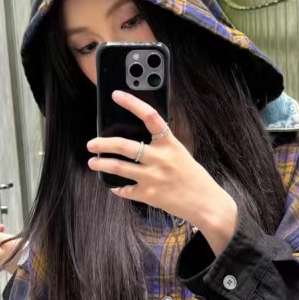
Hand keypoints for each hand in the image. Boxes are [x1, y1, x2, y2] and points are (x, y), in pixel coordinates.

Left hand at [0, 225, 21, 270]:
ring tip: (17, 241)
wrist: (33, 265)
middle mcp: (0, 262)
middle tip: (10, 235)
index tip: (0, 229)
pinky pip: (12, 255)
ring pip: (5, 250)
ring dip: (10, 243)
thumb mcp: (8, 240)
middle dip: (3, 238)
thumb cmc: (21, 254)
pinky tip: (21, 247)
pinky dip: (15, 250)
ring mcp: (8, 265)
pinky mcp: (15, 266)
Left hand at [87, 92, 238, 251]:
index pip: (150, 116)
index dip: (132, 103)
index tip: (117, 95)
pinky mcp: (149, 195)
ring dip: (102, 164)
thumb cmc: (195, 178)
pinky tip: (115, 186)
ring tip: (93, 162)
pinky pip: (126, 190)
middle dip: (103, 143)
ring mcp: (153, 178)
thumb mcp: (181, 154)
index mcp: (170, 144)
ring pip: (119, 168)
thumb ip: (162, 146)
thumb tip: (139, 140)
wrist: (206, 204)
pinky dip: (118, 188)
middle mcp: (160, 159)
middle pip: (124, 146)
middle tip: (91, 143)